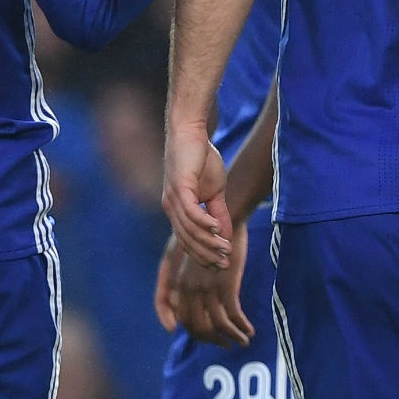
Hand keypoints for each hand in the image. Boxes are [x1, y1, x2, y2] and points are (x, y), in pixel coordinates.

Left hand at [155, 229, 254, 346]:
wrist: (227, 220)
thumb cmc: (217, 241)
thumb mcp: (200, 264)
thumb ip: (196, 284)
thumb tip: (204, 304)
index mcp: (182, 285)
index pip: (184, 321)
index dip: (198, 335)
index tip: (213, 340)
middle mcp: (191, 290)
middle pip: (198, 328)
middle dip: (214, 341)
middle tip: (228, 345)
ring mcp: (207, 288)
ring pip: (218, 325)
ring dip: (232, 337)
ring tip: (244, 341)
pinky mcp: (226, 285)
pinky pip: (233, 316)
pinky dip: (241, 327)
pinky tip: (250, 330)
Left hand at [162, 130, 233, 268]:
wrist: (190, 133)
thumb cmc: (202, 159)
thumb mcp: (215, 191)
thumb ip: (219, 213)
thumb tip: (226, 235)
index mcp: (178, 211)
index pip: (188, 241)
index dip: (204, 255)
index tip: (222, 265)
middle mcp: (172, 208)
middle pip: (188, 241)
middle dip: (206, 255)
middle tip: (224, 264)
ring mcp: (174, 199)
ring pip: (190, 230)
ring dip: (209, 242)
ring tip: (225, 249)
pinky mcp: (180, 188)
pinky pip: (191, 212)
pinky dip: (204, 223)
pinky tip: (217, 230)